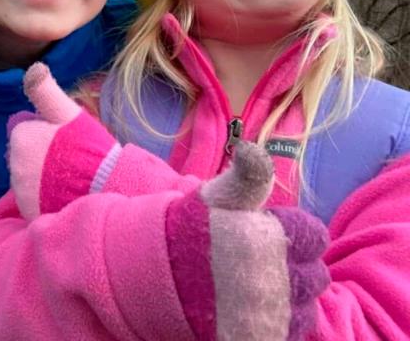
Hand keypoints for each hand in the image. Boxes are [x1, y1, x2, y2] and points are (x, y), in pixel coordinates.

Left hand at [7, 62, 119, 220]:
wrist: (106, 189)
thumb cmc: (89, 147)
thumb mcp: (68, 112)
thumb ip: (45, 90)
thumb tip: (33, 67)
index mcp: (19, 136)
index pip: (24, 131)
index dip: (46, 134)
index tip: (66, 140)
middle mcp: (13, 165)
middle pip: (24, 156)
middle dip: (41, 156)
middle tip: (71, 159)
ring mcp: (20, 192)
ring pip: (29, 180)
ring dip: (43, 179)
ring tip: (72, 178)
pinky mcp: (30, 213)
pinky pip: (34, 203)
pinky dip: (46, 201)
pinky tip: (66, 197)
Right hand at [166, 142, 328, 340]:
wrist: (154, 275)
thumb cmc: (190, 229)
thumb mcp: (215, 195)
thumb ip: (247, 175)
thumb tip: (253, 149)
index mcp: (269, 238)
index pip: (314, 235)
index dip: (294, 233)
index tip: (270, 234)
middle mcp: (274, 279)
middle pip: (316, 274)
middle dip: (296, 267)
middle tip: (262, 263)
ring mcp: (269, 314)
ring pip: (307, 307)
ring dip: (292, 298)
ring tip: (259, 287)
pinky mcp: (259, 339)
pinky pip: (291, 332)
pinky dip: (280, 324)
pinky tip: (255, 310)